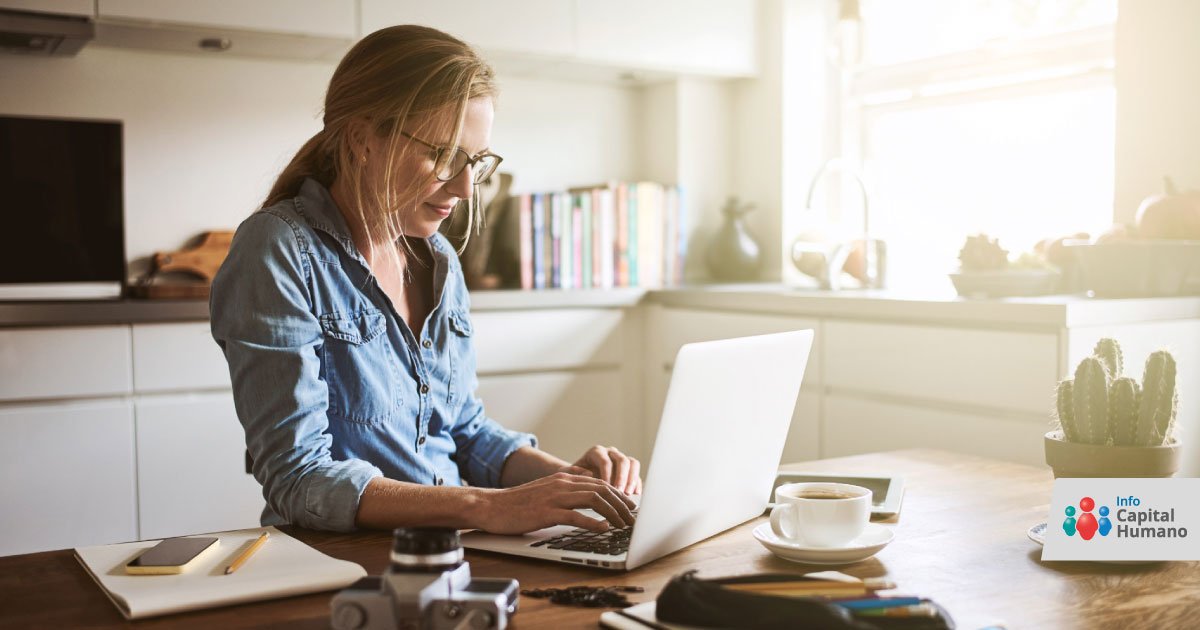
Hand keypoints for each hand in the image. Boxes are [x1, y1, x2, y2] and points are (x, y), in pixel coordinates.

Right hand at [473, 472, 637, 534]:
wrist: (491, 505)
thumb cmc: (517, 502)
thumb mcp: (546, 489)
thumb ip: (566, 487)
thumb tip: (588, 486)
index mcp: (563, 478)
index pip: (599, 482)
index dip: (618, 494)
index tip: (630, 506)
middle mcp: (562, 484)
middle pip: (601, 489)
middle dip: (621, 504)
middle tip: (633, 517)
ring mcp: (554, 497)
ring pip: (593, 500)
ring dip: (612, 513)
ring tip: (624, 525)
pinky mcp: (546, 512)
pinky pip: (575, 516)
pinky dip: (592, 522)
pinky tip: (603, 529)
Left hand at [562, 445, 641, 494]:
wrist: (577, 479)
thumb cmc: (572, 477)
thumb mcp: (568, 474)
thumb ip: (573, 473)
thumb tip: (589, 473)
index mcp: (596, 452)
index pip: (605, 461)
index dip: (608, 474)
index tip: (607, 488)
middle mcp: (610, 453)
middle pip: (622, 460)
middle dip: (623, 477)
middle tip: (620, 492)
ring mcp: (620, 460)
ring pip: (632, 464)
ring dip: (632, 479)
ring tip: (629, 494)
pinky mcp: (627, 470)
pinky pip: (636, 474)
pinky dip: (637, 483)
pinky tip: (635, 495)